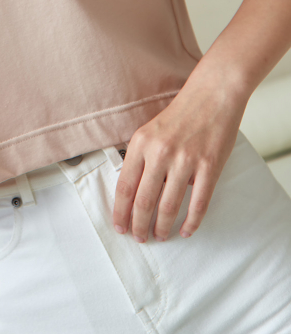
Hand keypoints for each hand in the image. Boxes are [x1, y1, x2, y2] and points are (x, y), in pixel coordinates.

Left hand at [112, 70, 244, 242]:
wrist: (212, 95)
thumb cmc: (180, 114)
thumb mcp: (149, 131)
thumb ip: (140, 158)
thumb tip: (132, 193)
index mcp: (141, 143)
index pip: (125, 186)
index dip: (121, 211)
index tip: (120, 226)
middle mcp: (161, 153)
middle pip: (144, 201)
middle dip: (139, 225)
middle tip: (139, 238)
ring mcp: (186, 160)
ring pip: (169, 206)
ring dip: (162, 227)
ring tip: (159, 236)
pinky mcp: (209, 166)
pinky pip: (198, 203)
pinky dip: (191, 222)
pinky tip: (185, 230)